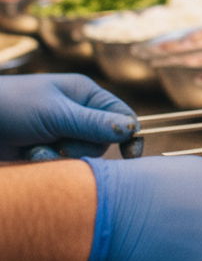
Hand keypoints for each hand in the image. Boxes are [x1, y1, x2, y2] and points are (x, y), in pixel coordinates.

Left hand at [0, 75, 138, 160]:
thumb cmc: (12, 106)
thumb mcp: (55, 113)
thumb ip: (93, 123)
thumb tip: (130, 129)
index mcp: (85, 95)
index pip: (120, 114)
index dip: (128, 133)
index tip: (131, 155)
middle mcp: (77, 114)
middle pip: (102, 141)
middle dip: (82, 148)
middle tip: (61, 145)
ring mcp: (61, 133)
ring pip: (81, 156)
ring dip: (61, 156)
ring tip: (37, 149)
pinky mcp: (45, 150)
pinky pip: (61, 165)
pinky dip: (46, 163)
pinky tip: (28, 155)